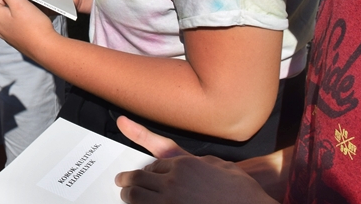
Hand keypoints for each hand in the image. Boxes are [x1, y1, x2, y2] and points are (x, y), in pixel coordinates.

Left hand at [114, 117, 273, 203]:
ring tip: (125, 195)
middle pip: (138, 178)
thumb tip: (179, 161)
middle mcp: (172, 181)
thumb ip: (193, 160)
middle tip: (121, 182)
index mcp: (182, 164)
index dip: (147, 170)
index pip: (153, 164)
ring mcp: (170, 202)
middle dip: (127, 180)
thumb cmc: (239, 189)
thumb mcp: (216, 164)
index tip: (143, 173)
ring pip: (137, 196)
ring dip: (129, 195)